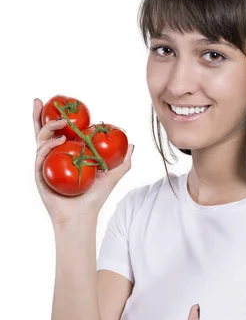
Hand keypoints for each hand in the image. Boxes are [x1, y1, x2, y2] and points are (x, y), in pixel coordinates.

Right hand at [33, 98, 134, 224]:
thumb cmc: (94, 199)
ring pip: (39, 140)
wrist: (82, 218)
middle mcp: (52, 157)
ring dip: (48, 128)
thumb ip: (123, 161)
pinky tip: (59, 141)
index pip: (58, 131)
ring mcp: (44, 165)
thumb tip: (132, 143)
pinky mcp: (39, 175)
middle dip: (39, 115)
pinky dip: (48, 146)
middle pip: (42, 131)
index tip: (61, 104)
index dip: (56, 117)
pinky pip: (40, 157)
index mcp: (65, 154)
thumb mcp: (112, 177)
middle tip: (43, 101)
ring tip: (61, 123)